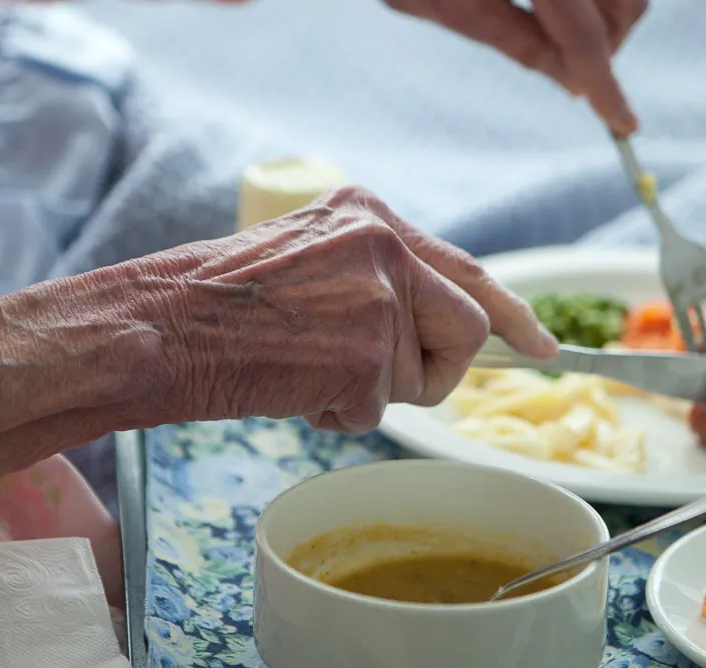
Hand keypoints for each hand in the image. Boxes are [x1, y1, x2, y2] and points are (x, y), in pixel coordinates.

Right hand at [119, 185, 558, 432]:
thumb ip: (380, 280)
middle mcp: (385, 245)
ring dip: (372, 394)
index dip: (513, 313)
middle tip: (375, 378)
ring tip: (306, 369)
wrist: (161, 326)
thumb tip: (445, 328)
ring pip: (423, 379)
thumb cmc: (222, 304)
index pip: (467, 269)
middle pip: (467, 328)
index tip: (543, 345)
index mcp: (372, 215)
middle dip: (433, 368)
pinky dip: (338, 415)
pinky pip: (379, 412)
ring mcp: (377, 296)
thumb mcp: (313, 260)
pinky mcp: (363, 352)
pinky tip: (292, 385)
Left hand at [385, 0, 647, 133]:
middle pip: (624, 7)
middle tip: (573, 70)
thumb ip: (513, 40)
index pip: (582, 33)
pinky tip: (562, 5)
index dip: (605, 84)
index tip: (624, 125)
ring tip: (559, 24)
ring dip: (610, 16)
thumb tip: (575, 84)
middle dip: (605, 47)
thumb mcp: (441, 1)